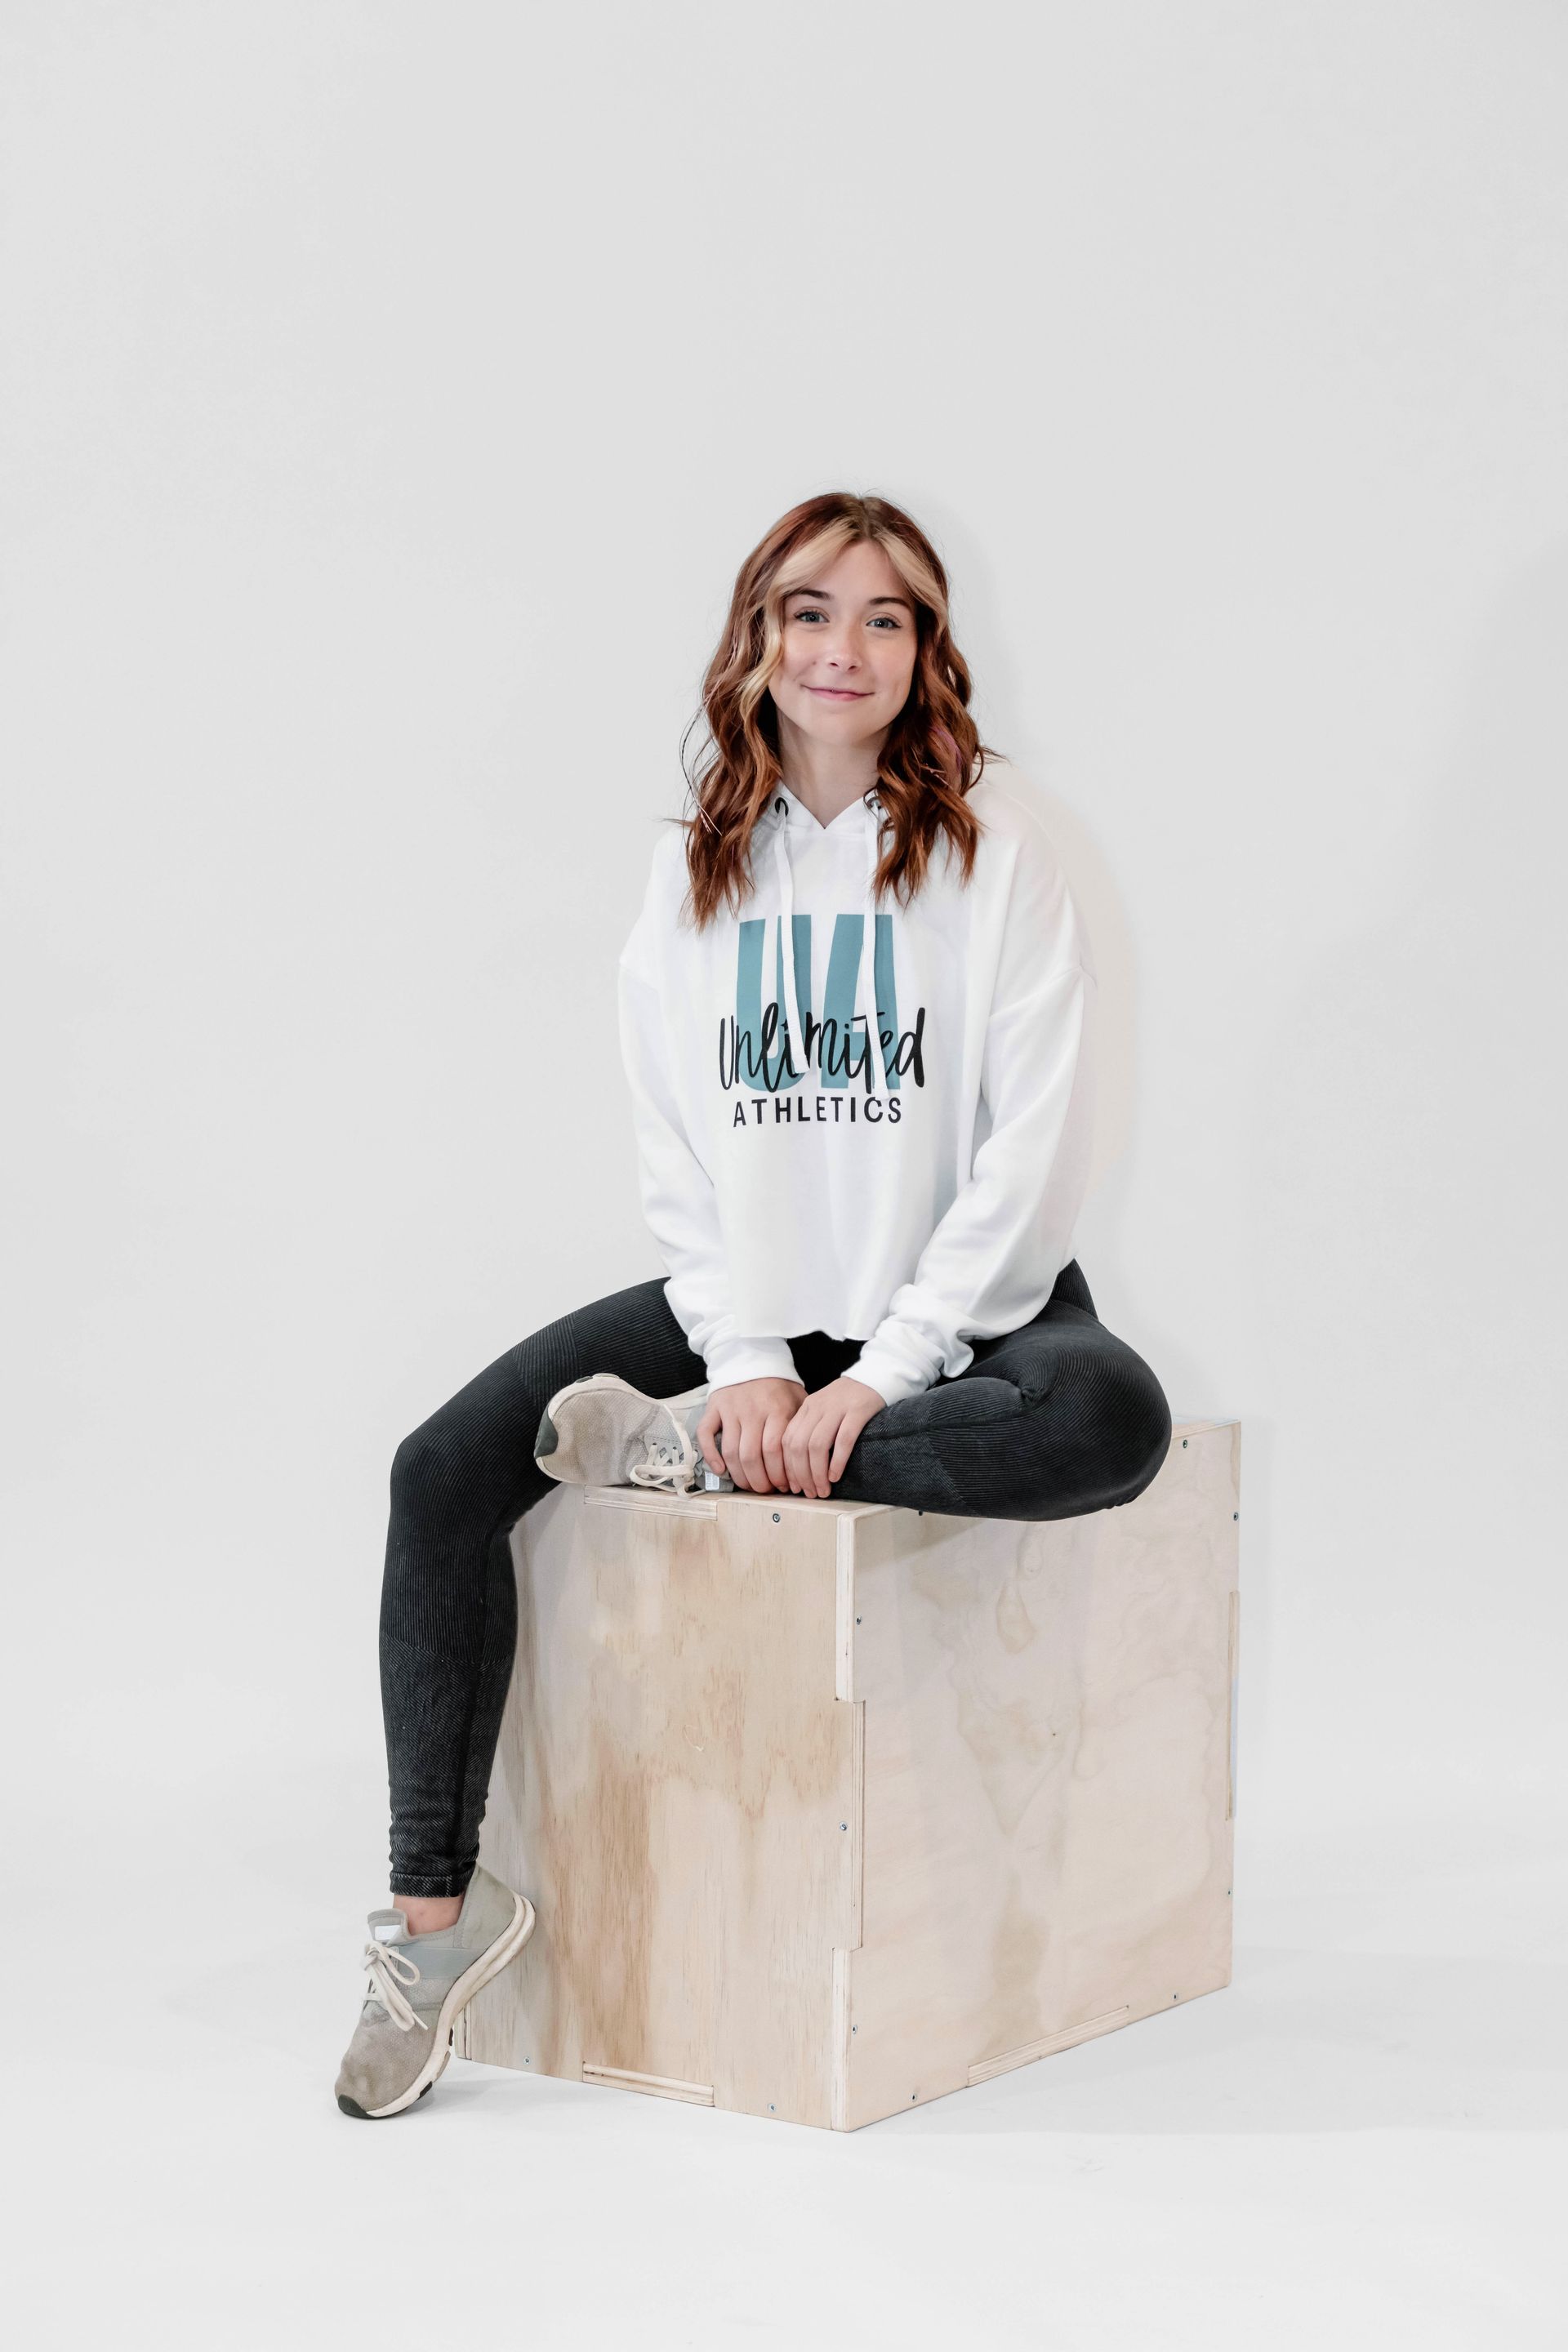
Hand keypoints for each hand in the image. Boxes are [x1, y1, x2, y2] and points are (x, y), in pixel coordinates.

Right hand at [697, 1377, 805, 1493]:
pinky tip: (721, 1470)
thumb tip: (810, 1461)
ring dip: (739, 1475)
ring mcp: (730, 1409)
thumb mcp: (798, 1400)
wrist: (752, 1357)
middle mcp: (752, 1410)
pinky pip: (706, 1435)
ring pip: (731, 1451)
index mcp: (776, 1409)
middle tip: (766, 1490)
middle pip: (752, 1456)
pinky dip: (711, 1456)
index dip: (779, 1474)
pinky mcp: (713, 1408)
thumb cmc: (778, 1386)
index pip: (775, 1450)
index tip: (784, 1486)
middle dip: (759, 1481)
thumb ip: (802, 1427)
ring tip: (748, 1485)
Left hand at [783, 1376, 886, 1498]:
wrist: (876, 1377)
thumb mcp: (823, 1410)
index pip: (787, 1441)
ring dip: (817, 1473)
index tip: (793, 1487)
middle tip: (810, 1493)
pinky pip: (843, 1440)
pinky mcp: (858, 1411)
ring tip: (823, 1489)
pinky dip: (837, 1461)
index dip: (788, 1467)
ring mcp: (838, 1408)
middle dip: (801, 1474)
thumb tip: (799, 1468)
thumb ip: (810, 1429)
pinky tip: (836, 1475)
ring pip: (817, 1445)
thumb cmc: (849, 1401)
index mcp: (806, 1408)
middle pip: (799, 1445)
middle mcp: (818, 1407)